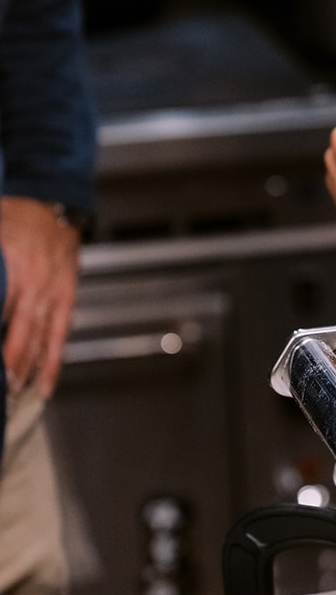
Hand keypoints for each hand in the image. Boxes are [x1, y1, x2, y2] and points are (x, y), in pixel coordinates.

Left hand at [1, 196, 80, 397]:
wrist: (53, 201)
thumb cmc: (15, 215)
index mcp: (20, 269)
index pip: (2, 313)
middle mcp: (41, 284)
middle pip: (25, 331)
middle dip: (15, 363)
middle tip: (5, 390)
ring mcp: (58, 289)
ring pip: (48, 335)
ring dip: (37, 366)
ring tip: (28, 393)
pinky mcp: (69, 292)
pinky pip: (63, 328)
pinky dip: (56, 353)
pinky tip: (49, 374)